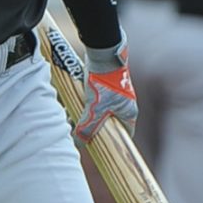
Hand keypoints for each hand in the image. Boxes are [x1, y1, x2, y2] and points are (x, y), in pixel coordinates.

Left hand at [74, 28, 137, 144]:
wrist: (102, 55)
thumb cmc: (104, 83)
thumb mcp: (95, 109)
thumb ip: (88, 127)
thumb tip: (80, 143)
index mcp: (129, 112)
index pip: (125, 133)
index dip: (114, 141)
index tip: (103, 147)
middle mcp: (125, 104)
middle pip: (111, 122)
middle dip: (96, 128)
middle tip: (83, 133)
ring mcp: (117, 94)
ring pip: (102, 111)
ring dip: (89, 116)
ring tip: (73, 120)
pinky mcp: (106, 85)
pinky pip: (96, 100)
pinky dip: (86, 104)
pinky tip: (72, 106)